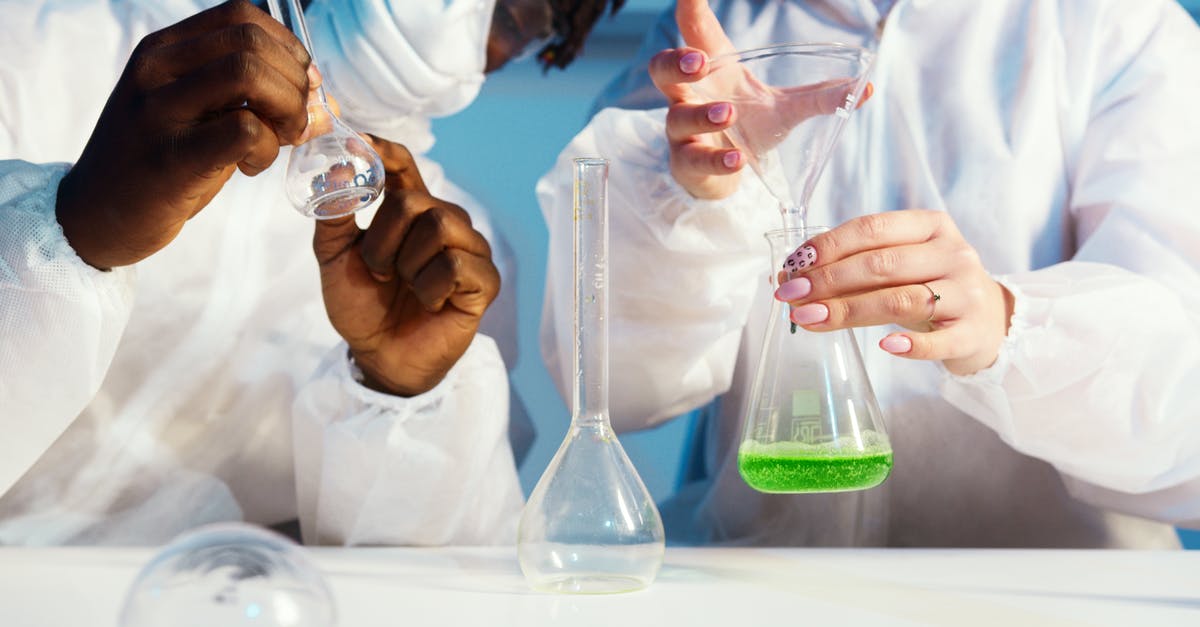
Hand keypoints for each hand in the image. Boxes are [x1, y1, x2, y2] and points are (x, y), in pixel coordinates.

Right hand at [56, 0, 312, 269]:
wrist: (95, 215)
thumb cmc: (161, 163)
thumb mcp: (201, 117)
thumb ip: (256, 102)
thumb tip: (329, 105)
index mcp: (164, 50)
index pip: (241, 16)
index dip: (287, 48)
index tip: (301, 86)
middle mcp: (156, 69)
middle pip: (252, 43)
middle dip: (295, 83)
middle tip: (294, 123)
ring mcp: (158, 111)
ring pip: (249, 74)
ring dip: (285, 110)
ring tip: (276, 140)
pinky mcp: (171, 158)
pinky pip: (243, 130)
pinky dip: (266, 148)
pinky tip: (250, 166)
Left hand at [313, 138, 499, 396]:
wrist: (379, 355)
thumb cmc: (363, 305)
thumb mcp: (335, 257)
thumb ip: (333, 213)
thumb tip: (334, 169)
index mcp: (410, 210)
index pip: (403, 165)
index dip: (384, 151)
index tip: (359, 142)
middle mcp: (445, 221)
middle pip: (416, 200)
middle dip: (384, 240)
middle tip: (379, 272)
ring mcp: (470, 249)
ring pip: (440, 226)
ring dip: (407, 264)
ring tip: (405, 287)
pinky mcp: (485, 281)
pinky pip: (456, 264)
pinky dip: (430, 288)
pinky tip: (429, 303)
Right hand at [648, 0, 870, 199]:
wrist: (725, 176)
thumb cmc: (748, 129)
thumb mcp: (785, 109)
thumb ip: (821, 97)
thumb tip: (866, 87)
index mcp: (714, 71)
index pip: (696, 32)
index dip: (690, 9)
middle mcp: (690, 96)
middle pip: (662, 69)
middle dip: (675, 62)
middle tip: (698, 61)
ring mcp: (684, 132)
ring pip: (678, 117)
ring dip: (702, 115)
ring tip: (729, 114)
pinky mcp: (687, 164)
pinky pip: (694, 160)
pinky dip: (716, 159)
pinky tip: (738, 159)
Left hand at [773, 211, 1015, 375]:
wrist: (989, 321)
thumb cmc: (930, 286)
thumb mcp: (900, 265)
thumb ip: (853, 266)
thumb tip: (787, 278)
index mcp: (930, 226)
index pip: (871, 229)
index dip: (826, 247)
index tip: (792, 268)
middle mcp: (952, 253)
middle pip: (880, 264)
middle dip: (828, 280)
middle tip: (791, 297)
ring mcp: (966, 293)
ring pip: (900, 299)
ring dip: (848, 310)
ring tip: (810, 319)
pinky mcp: (972, 333)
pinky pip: (937, 341)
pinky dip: (909, 344)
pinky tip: (883, 347)